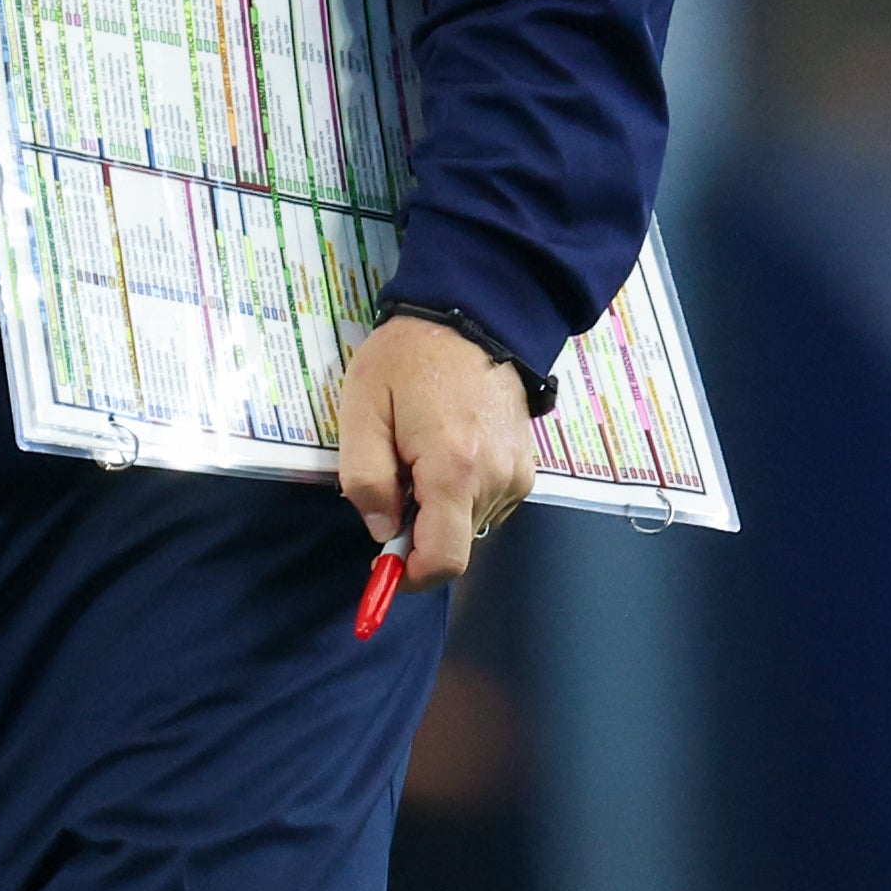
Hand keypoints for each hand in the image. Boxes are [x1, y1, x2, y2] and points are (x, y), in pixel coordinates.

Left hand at [337, 315, 535, 591]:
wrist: (471, 316)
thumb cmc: (406, 360)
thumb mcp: (362, 411)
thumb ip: (366, 478)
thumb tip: (382, 532)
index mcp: (455, 470)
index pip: (444, 559)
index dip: (409, 574)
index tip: (382, 566)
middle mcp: (498, 481)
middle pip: (454, 542)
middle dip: (417, 529)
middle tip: (393, 477)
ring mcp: (519, 475)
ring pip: (470, 525)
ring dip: (438, 510)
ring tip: (417, 454)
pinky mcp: (527, 467)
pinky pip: (487, 503)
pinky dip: (460, 494)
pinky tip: (443, 451)